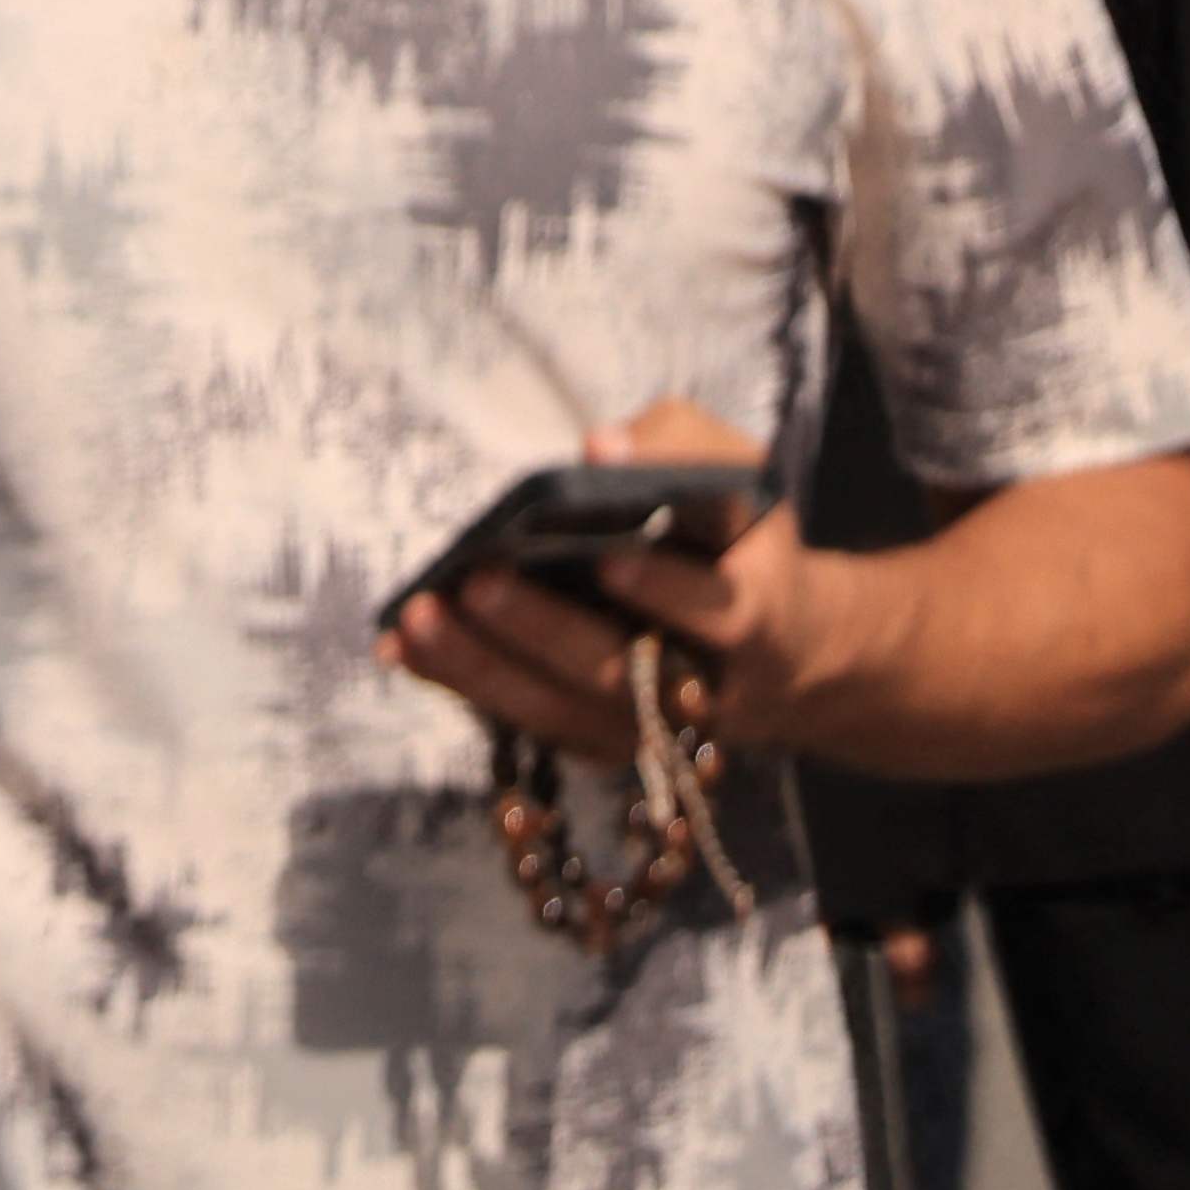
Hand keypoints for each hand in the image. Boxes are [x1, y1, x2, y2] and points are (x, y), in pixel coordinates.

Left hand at [380, 397, 855, 762]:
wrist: (789, 651)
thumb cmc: (742, 542)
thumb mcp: (741, 478)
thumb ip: (681, 448)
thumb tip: (600, 448)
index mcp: (758, 616)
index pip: (719, 611)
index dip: (667, 590)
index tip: (613, 559)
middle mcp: (703, 688)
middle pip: (620, 670)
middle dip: (545, 628)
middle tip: (480, 580)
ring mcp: (646, 728)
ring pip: (561, 709)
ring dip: (482, 666)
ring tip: (417, 615)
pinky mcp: (599, 741)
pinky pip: (523, 720)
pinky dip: (460, 684)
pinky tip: (399, 648)